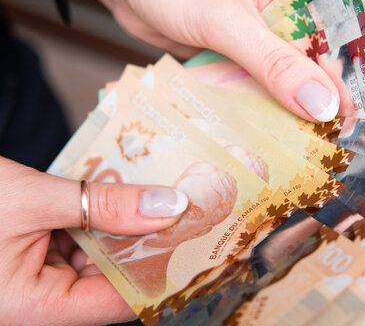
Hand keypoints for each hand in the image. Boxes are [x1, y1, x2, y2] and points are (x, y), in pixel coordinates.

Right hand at [0, 157, 187, 324]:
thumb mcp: (35, 201)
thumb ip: (102, 205)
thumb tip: (166, 206)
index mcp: (36, 307)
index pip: (117, 300)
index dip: (158, 272)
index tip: (192, 242)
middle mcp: (41, 296)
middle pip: (111, 274)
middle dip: (145, 240)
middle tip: (184, 209)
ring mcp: (39, 274)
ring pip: (97, 253)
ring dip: (124, 224)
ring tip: (161, 195)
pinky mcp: (36, 251)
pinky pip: (79, 238)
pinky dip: (100, 216)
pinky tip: (125, 193)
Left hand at [74, 0, 340, 121]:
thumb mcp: (226, 18)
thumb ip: (273, 62)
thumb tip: (322, 105)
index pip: (340, 32)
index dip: (353, 75)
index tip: (358, 118)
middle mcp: (288, 9)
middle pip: (318, 60)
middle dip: (324, 99)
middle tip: (335, 143)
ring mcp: (262, 35)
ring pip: (288, 78)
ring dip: (294, 110)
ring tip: (311, 149)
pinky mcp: (238, 55)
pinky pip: (259, 86)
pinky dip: (263, 109)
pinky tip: (273, 137)